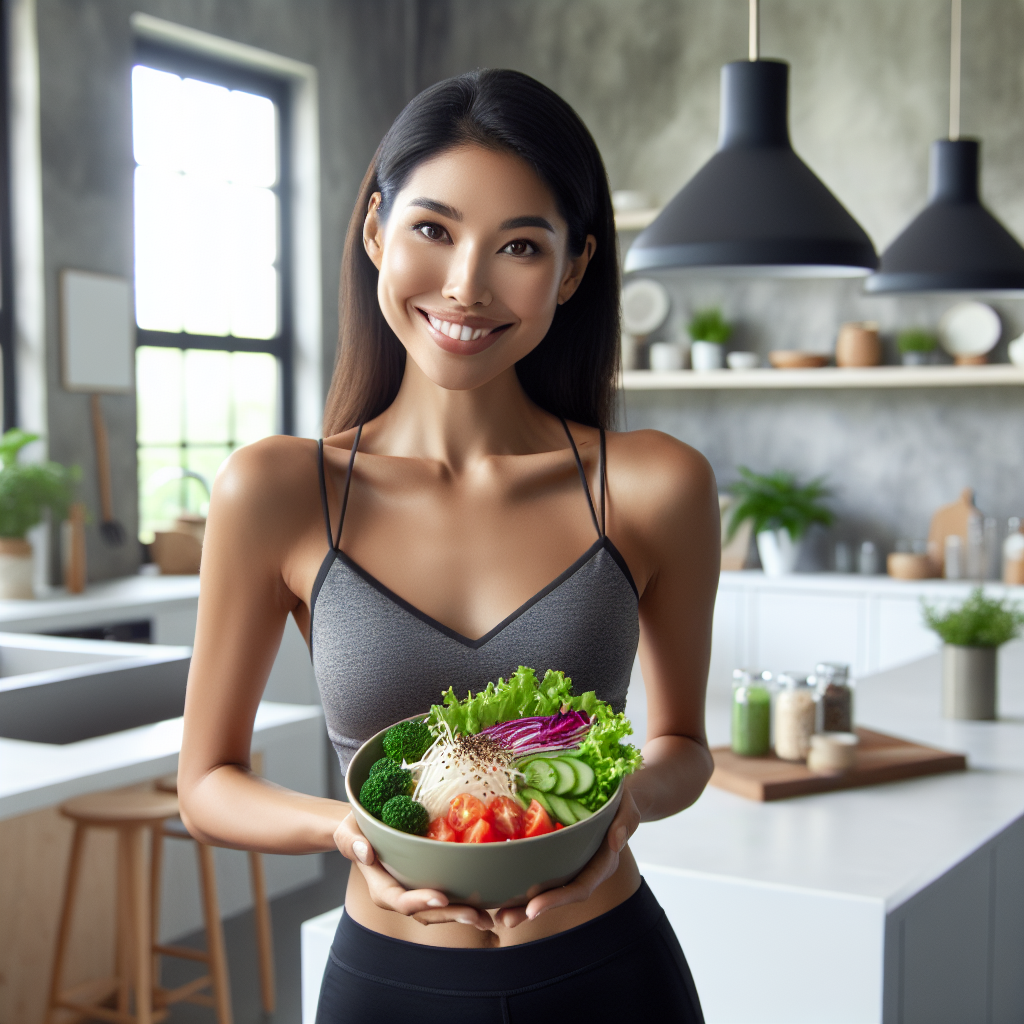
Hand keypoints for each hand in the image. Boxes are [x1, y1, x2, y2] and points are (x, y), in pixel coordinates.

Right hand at [333, 812, 493, 928]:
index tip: (439, 898)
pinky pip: (448, 897)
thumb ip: (351, 841)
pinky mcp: (429, 883)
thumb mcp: (347, 831)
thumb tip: (366, 852)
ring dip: (462, 914)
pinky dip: (466, 902)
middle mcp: (400, 895)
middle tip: (474, 914)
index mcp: (381, 887)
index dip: (419, 901)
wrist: (363, 830)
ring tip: (486, 917)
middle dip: (450, 915)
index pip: (399, 899)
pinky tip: (488, 902)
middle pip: (425, 912)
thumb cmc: (355, 829)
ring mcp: (416, 892)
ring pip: (440, 911)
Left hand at [493, 780, 642, 928]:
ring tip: (497, 914)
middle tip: (504, 919)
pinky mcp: (557, 854)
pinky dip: (521, 878)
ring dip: (522, 902)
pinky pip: (539, 868)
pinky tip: (500, 885)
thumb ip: (626, 822)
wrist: (615, 796)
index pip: (579, 888)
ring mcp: (570, 864)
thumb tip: (616, 841)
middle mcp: (584, 869)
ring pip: (546, 887)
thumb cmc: (621, 801)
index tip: (532, 909)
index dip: (555, 900)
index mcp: (602, 865)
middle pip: (557, 895)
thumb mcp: (629, 807)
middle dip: (531, 908)